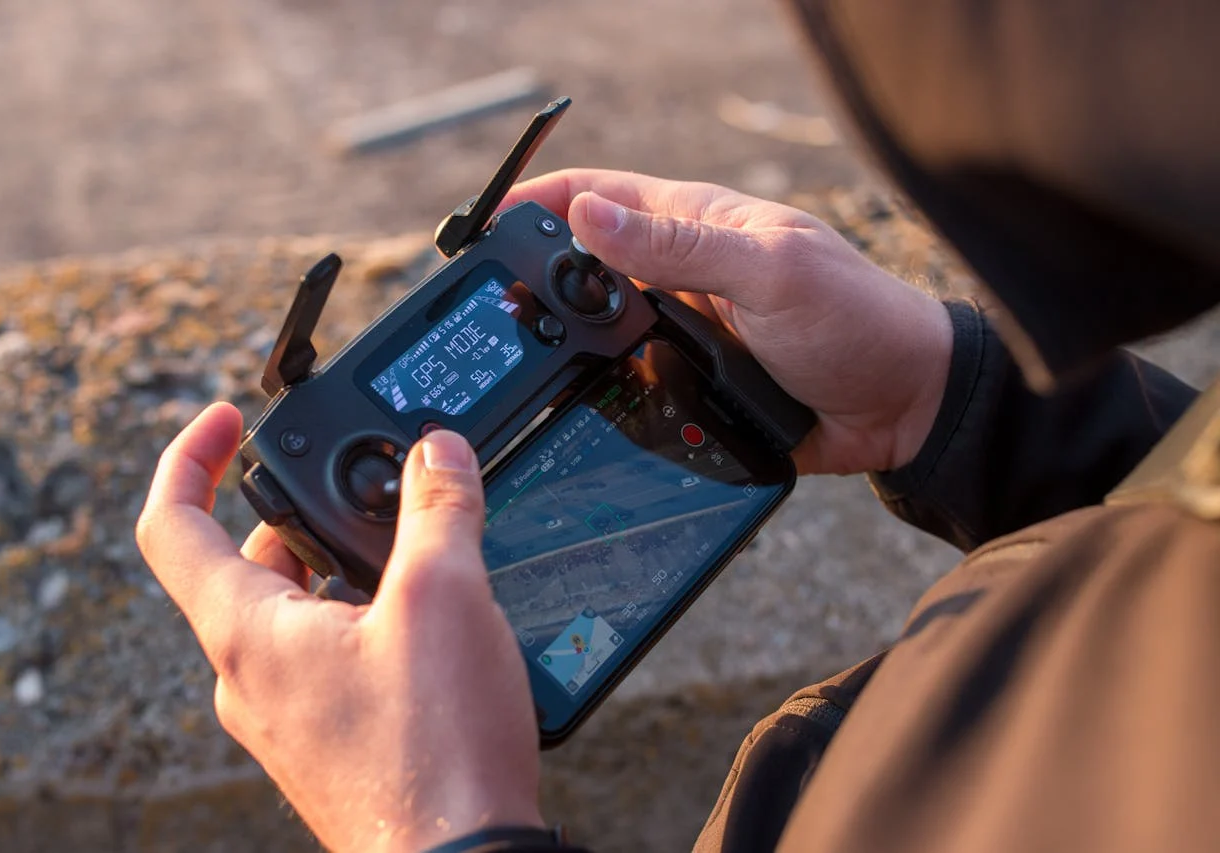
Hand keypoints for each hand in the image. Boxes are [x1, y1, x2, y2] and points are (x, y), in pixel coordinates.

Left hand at [135, 403, 542, 852]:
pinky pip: (328, 654)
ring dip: (343, 564)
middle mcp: (251, 676)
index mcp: (248, 632)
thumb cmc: (435, 750)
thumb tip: (438, 452)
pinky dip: (365, 615)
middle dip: (306, 509)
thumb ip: (437, 510)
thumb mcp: (443, 598)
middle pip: (250, 561)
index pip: (171, 523)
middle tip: (370, 486)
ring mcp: (288, 714)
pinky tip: (431, 622)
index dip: (190, 455)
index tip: (228, 418)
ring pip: (297, 609)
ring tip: (417, 551)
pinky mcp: (330, 739)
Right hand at [503, 170, 953, 474]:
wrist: (905, 408)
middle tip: (491, 310)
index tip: (482, 226)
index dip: (538, 201)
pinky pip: (630, 383)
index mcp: (696, 225)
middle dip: (536, 281)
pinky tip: (571, 408)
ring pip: (601, 330)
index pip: (598, 197)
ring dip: (563, 343)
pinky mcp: (692, 382)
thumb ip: (681, 245)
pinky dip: (599, 390)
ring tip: (517, 364)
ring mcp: (684, 330)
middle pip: (585, 266)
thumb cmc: (857, 321)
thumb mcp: (771, 271)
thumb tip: (588, 215)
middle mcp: (681, 273)